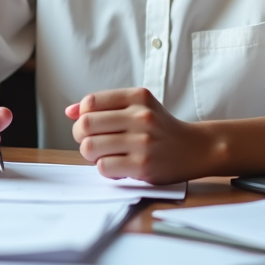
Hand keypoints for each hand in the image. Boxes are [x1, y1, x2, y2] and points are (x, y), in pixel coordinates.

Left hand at [66, 87, 207, 183]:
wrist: (195, 148)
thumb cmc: (160, 128)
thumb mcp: (138, 106)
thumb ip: (104, 106)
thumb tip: (69, 111)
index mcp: (138, 97)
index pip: (91, 102)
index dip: (82, 115)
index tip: (90, 124)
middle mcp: (141, 116)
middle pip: (86, 125)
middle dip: (80, 136)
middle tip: (90, 141)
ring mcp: (142, 142)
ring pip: (90, 147)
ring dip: (91, 154)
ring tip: (105, 154)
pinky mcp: (143, 165)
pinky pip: (104, 167)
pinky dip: (105, 168)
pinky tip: (118, 165)